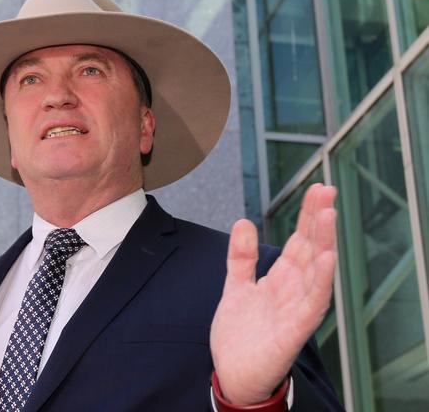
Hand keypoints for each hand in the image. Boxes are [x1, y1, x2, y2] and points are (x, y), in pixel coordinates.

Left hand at [209, 183, 336, 405]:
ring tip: (328, 214)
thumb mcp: (236, 286)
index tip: (316, 188)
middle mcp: (294, 290)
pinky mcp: (294, 331)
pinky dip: (321, 281)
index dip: (307, 216)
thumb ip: (241, 257)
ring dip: (323, 242)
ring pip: (316, 270)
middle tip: (326, 190)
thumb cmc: (241, 334)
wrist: (234, 373)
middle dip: (318, 220)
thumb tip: (243, 221)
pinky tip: (327, 259)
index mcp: (282, 279)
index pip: (300, 241)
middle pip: (311, 249)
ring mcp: (297, 309)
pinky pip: (312, 303)